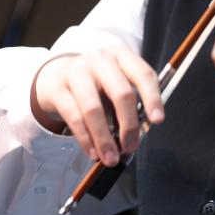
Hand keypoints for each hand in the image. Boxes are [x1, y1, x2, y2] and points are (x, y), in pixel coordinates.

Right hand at [31, 46, 163, 165]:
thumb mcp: (116, 84)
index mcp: (121, 56)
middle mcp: (99, 60)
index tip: (157, 121)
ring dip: (105, 138)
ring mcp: (76, 72)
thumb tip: (137, 137)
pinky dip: (86, 139)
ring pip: (93, 108)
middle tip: (131, 147)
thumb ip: (129, 105)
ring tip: (111, 158)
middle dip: (129, 125)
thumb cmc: (96, 84)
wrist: (57, 75)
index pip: (142, 74)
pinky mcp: (57, 88)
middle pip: (120, 93)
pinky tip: (93, 152)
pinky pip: (73, 117)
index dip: (152, 98)